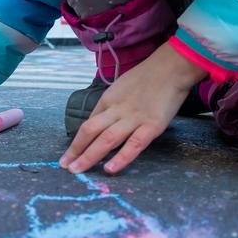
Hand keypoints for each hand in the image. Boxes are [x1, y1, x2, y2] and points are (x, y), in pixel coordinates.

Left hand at [61, 43, 206, 175]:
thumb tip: (102, 122)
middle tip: (65, 166)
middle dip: (76, 150)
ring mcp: (134, 118)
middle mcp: (116, 109)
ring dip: (89, 156)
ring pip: (106, 139)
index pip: (89, 123)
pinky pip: (134, 145)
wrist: (172, 66)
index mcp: (108, 99)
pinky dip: (121, 158)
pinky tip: (109, 169)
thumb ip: (113, 105)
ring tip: (77, 170)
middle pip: (90, 131)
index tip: (69, 155)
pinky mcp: (152, 126)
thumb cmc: (149, 76)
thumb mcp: (123, 87)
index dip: (77, 141)